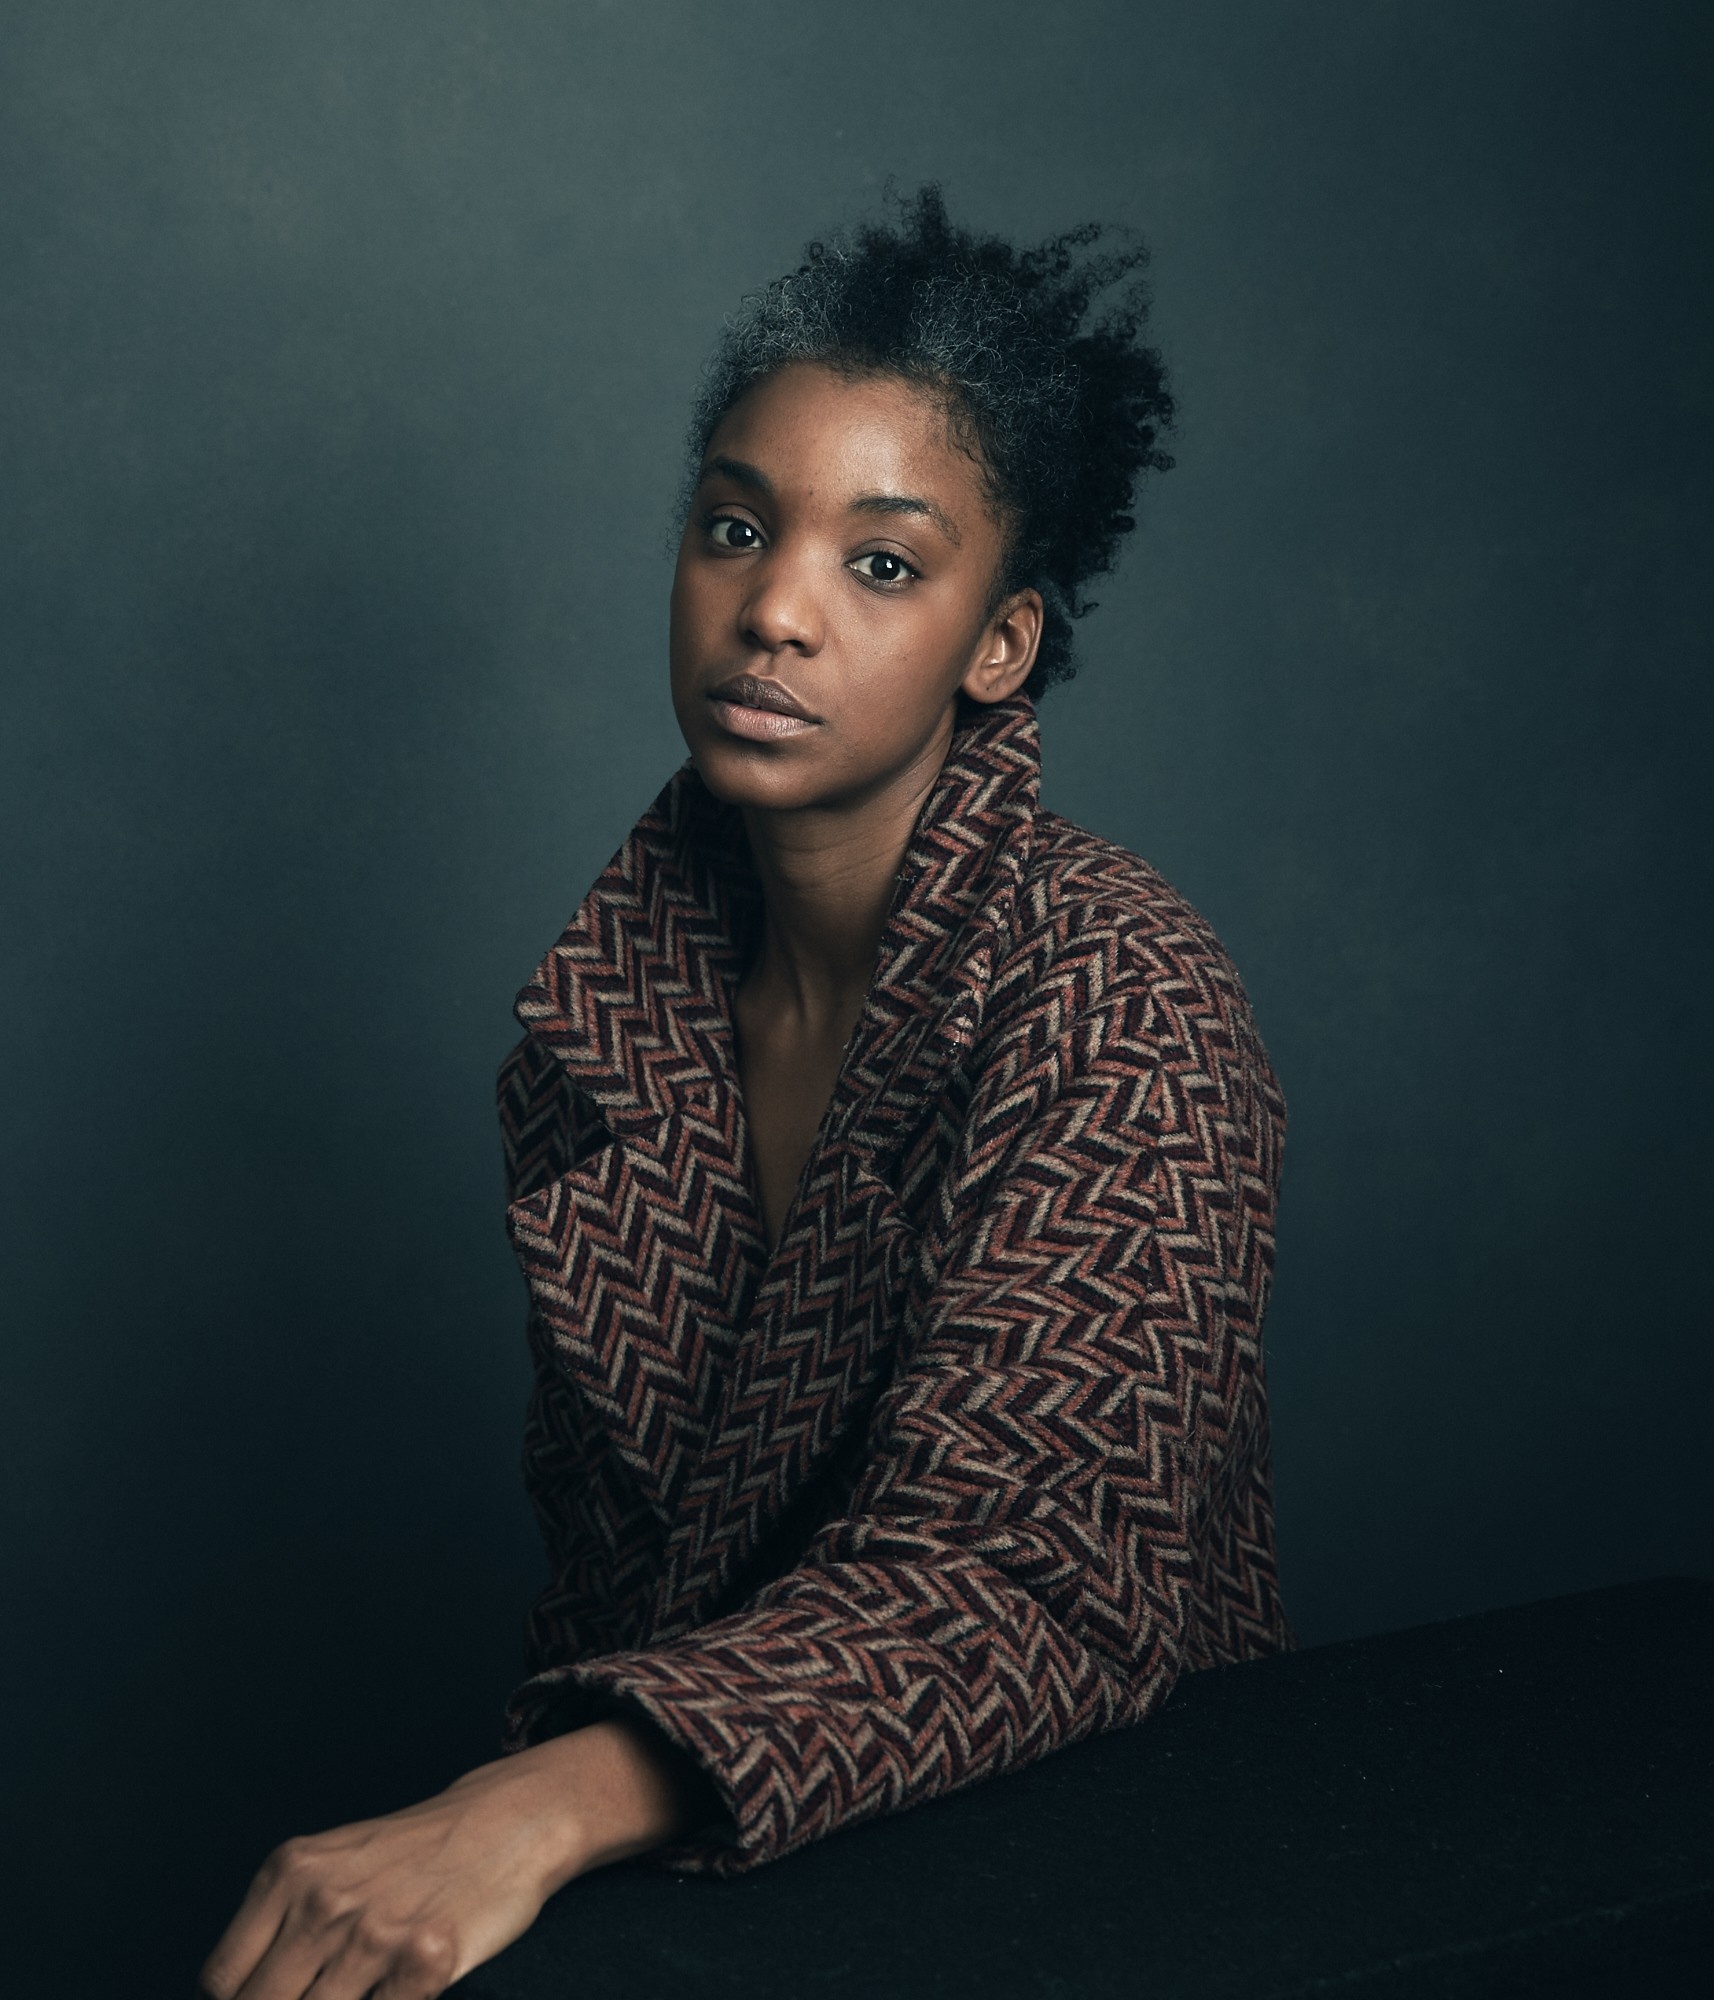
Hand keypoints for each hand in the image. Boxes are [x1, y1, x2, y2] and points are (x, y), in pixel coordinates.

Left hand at [199, 1718, 715, 1999]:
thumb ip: (279, 1924)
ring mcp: (373, 1932)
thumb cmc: (413, 1854)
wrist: (505, 1821)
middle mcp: (323, 1900)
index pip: (222, 1982)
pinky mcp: (425, 1960)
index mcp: (290, 1871)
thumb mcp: (330, 1865)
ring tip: (364, 1987)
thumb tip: (236, 1997)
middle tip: (327, 1992)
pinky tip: (400, 1990)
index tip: (276, 1998)